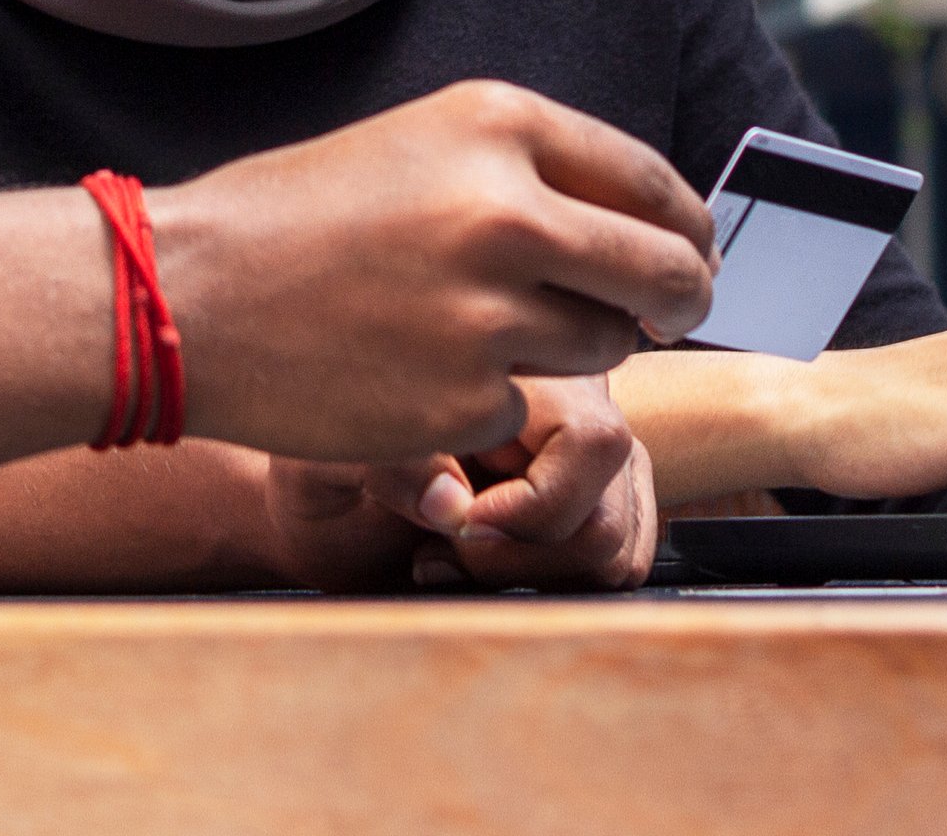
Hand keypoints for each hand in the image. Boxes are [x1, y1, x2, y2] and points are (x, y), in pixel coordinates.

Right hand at [152, 82, 712, 468]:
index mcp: (499, 125)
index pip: (650, 180)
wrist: (187, 296)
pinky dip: (491, 398)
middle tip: (670, 314)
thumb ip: (529, 173)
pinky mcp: (466, 397)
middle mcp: (508, 211)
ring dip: (572, 348)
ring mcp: (490, 311)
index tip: (692, 252)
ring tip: (479, 329)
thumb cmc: (294, 219)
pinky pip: (526, 403)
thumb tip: (644, 223)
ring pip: (603, 346)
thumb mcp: (419, 146)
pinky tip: (418, 372)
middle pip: (663, 270)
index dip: (687, 227)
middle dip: (680, 299)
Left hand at [263, 374, 656, 592]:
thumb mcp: (323, 462)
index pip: (590, 441)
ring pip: (619, 540)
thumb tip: (454, 503)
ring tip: (451, 554)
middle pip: (611, 501)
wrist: (322, 484)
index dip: (534, 506)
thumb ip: (386, 467)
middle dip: (529, 552)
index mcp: (513, 363)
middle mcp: (567, 396)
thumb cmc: (322, 464)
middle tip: (446, 548)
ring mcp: (589, 447)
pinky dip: (558, 583)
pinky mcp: (598, 494)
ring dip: (536, 573)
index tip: (459, 527)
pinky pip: (624, 557)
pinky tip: (486, 564)